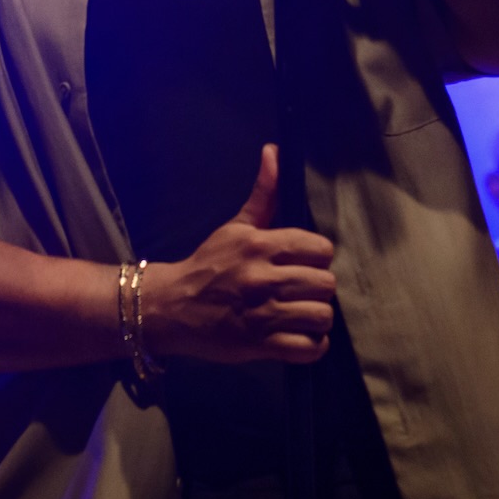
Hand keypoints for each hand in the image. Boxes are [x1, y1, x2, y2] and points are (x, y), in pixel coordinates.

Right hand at [140, 145, 336, 364]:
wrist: (172, 306)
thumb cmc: (208, 264)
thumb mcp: (235, 227)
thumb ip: (263, 193)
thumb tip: (275, 150)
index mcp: (260, 246)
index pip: (320, 249)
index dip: (317, 257)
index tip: (304, 262)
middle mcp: (264, 278)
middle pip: (326, 283)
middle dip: (318, 287)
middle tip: (302, 289)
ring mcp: (263, 314)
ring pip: (321, 315)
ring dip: (316, 317)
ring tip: (302, 313)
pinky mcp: (261, 345)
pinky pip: (309, 348)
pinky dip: (312, 345)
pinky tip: (301, 336)